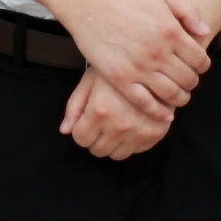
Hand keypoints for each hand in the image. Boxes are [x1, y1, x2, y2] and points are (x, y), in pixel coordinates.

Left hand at [55, 69, 175, 161]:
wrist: (154, 65)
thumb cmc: (118, 70)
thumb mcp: (90, 81)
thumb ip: (74, 106)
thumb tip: (65, 130)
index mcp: (100, 111)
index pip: (81, 139)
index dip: (81, 130)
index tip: (86, 121)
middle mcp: (120, 125)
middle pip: (98, 150)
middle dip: (95, 138)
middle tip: (101, 123)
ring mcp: (139, 132)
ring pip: (117, 155)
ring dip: (112, 144)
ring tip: (115, 125)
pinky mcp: (156, 134)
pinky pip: (136, 151)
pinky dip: (131, 142)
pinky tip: (131, 125)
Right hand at [65, 0, 213, 108]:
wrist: (88, 2)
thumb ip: (188, 10)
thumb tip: (205, 31)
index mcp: (171, 31)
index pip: (200, 59)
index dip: (203, 66)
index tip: (198, 67)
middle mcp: (158, 52)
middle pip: (188, 79)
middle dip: (192, 82)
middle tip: (188, 82)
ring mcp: (139, 67)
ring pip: (171, 94)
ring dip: (180, 98)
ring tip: (179, 96)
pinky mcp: (120, 78)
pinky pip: (145, 103)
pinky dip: (159, 112)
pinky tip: (165, 113)